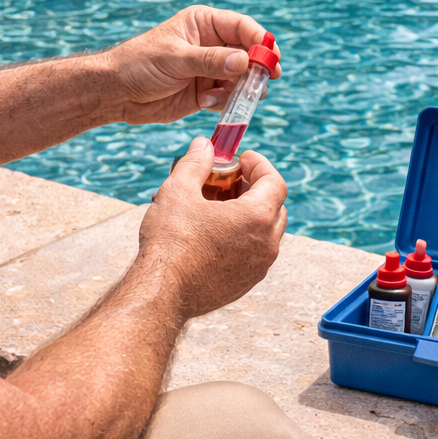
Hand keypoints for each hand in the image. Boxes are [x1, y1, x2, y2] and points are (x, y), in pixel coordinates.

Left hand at [103, 6, 281, 125]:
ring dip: (241, 90)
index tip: (271, 57)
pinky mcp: (206, 92)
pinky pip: (229, 98)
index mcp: (204, 23)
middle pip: (249, 53)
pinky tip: (205, 104)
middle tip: (265, 82)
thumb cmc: (139, 64)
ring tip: (231, 98)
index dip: (260, 40)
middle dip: (258, 69)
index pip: (242, 26)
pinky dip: (225, 103)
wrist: (117, 93)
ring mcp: (210, 69)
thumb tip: (244, 62)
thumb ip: (210, 61)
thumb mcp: (175, 59)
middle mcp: (212, 44)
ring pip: (242, 79)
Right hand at [137, 136, 287, 320]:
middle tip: (230, 180)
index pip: (274, 181)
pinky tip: (214, 234)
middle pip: (274, 206)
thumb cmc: (170, 242)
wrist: (162, 293)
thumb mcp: (178, 191)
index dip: (260, 165)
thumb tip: (203, 145)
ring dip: (250, 214)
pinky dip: (243, 238)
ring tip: (219, 207)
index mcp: (256, 217)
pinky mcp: (246, 283)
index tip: (242, 159)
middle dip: (256, 188)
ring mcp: (258, 267)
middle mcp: (266, 244)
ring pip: (265, 232)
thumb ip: (195, 163)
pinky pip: (254, 254)